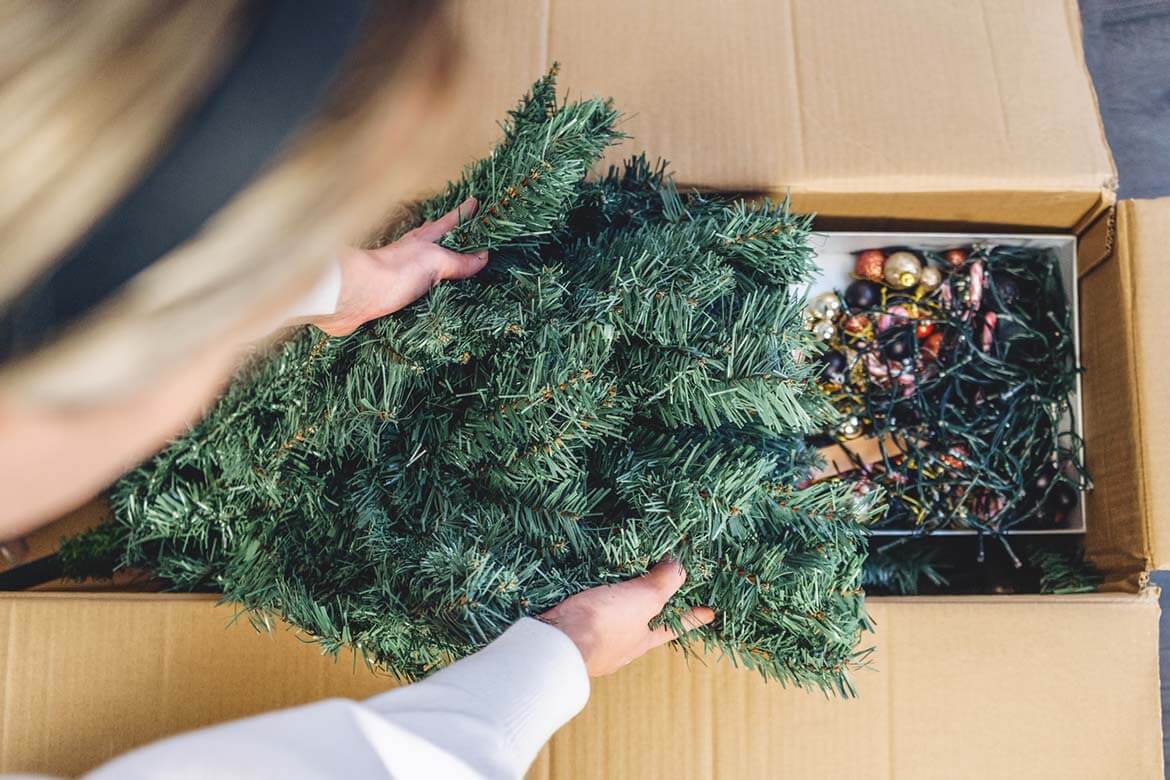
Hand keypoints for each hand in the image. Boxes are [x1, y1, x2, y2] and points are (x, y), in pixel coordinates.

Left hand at [314, 197, 488, 335]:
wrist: (355, 296)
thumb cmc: (395, 272)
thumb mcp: (434, 261)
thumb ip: (458, 260)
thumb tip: (483, 256)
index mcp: (422, 241)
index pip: (448, 223)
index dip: (462, 213)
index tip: (475, 202)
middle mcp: (410, 254)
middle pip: (432, 239)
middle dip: (446, 234)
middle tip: (460, 231)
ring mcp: (399, 273)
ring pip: (422, 263)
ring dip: (436, 263)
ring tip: (448, 264)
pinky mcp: (390, 296)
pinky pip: (414, 290)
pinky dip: (424, 290)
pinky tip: (427, 297)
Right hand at [539, 559, 715, 676]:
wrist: (555, 641)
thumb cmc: (605, 624)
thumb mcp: (643, 600)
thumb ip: (663, 584)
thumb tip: (680, 569)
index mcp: (640, 640)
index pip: (673, 626)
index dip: (692, 616)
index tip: (710, 612)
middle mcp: (618, 645)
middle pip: (640, 623)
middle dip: (649, 608)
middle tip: (657, 590)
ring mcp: (592, 641)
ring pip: (611, 619)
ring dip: (615, 601)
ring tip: (616, 581)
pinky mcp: (568, 631)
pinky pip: (585, 613)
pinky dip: (588, 600)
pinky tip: (582, 588)